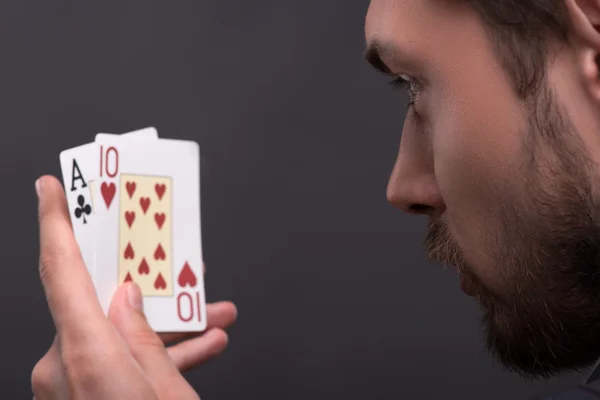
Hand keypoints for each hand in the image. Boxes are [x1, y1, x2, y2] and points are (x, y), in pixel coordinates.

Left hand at [31, 176, 236, 399]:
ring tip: (211, 317)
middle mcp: (64, 368)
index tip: (51, 188)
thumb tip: (128, 298)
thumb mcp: (168, 392)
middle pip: (98, 302)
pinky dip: (150, 355)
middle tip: (171, 262)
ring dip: (161, 325)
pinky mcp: (80, 398)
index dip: (55, 222)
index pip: (61, 271)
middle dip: (144, 282)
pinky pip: (113, 364)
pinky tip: (197, 348)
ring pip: (114, 335)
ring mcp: (69, 386)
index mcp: (85, 355)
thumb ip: (146, 340)